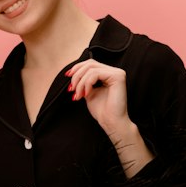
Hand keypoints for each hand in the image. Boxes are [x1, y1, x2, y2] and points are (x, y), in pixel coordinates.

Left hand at [67, 59, 152, 176]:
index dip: (77, 68)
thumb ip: (84, 82)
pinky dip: (87, 83)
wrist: (111, 122)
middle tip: (72, 89)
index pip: (91, 64)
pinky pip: (95, 74)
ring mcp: (117, 73)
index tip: (67, 76)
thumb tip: (72, 73)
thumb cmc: (102, 111)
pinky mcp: (118, 77)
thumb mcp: (88, 92)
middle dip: (77, 76)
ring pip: (91, 69)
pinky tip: (86, 93)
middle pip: (90, 64)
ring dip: (80, 82)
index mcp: (108, 74)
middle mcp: (114, 71)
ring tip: (78, 94)